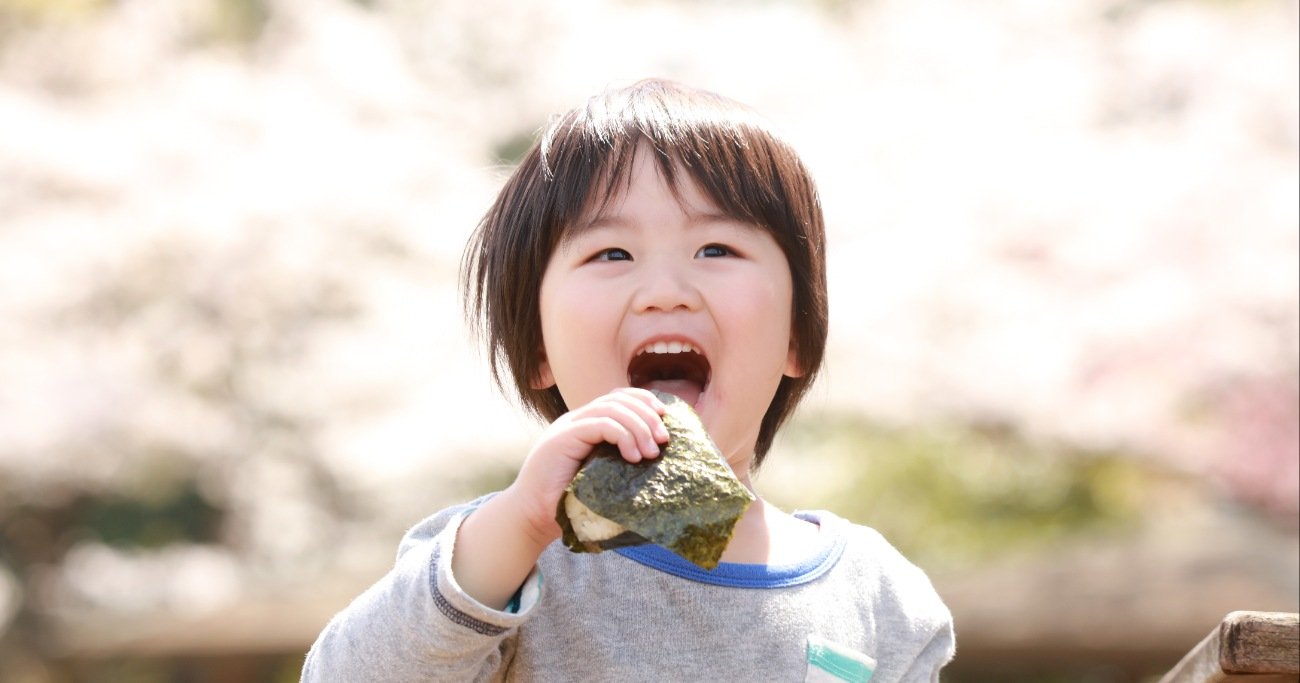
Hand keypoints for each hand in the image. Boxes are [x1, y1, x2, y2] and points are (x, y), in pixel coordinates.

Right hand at [504, 388, 669, 547]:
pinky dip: (623, 436)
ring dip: (639, 427)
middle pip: (619, 399)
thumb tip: (659, 460)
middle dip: (647, 415)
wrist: (533, 517)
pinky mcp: (562, 438)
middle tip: (663, 440)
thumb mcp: (604, 477)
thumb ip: (622, 462)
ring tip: (651, 453)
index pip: (618, 397)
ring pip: (612, 409)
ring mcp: (568, 426)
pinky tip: (632, 456)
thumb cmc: (570, 503)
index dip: (644, 401)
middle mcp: (576, 420)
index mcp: (586, 425)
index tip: (665, 420)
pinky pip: (600, 424)